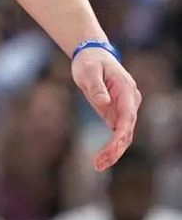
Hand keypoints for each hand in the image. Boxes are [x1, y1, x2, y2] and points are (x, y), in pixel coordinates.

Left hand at [71, 48, 141, 170]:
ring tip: (97, 165)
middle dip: (115, 149)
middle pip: (127, 130)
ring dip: (113, 152)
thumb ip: (96, 86)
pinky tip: (100, 159)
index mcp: (126, 89)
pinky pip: (117, 133)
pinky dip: (110, 147)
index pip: (127, 116)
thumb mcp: (88, 70)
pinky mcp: (117, 113)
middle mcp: (130, 101)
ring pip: (124, 135)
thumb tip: (105, 102)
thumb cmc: (90, 61)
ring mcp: (125, 108)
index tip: (112, 149)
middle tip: (99, 163)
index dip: (121, 135)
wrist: (91, 55)